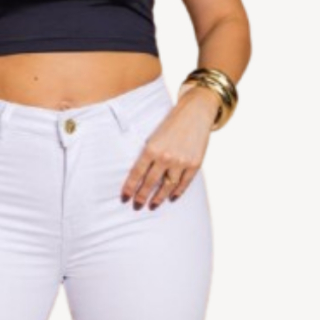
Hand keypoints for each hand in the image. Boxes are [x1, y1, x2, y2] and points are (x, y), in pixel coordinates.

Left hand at [120, 85, 219, 209]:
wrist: (195, 113)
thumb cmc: (171, 123)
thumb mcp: (154, 135)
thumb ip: (148, 154)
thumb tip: (138, 174)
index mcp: (151, 148)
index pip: (136, 173)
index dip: (130, 187)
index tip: (124, 198)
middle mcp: (165, 157)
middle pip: (150, 183)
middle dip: (142, 196)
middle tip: (137, 205)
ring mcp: (181, 162)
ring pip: (167, 186)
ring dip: (159, 198)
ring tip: (152, 205)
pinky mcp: (194, 164)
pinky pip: (184, 184)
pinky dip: (177, 192)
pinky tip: (171, 197)